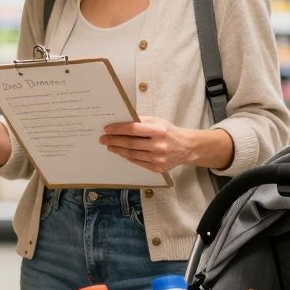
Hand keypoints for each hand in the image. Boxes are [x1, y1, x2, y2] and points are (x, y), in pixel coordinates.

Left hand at [99, 116, 219, 173]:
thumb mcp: (158, 121)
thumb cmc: (169, 132)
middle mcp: (159, 145)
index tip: (107, 129)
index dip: (118, 129)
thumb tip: (121, 121)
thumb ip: (141, 121)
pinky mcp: (158, 168)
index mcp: (159, 131)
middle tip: (103, 139)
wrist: (187, 147)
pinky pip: (137, 162)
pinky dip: (127, 157)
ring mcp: (158, 158)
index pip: (133, 129)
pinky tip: (120, 152)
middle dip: (114, 140)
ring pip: (132, 154)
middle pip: (130, 143)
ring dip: (118, 150)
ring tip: (109, 145)